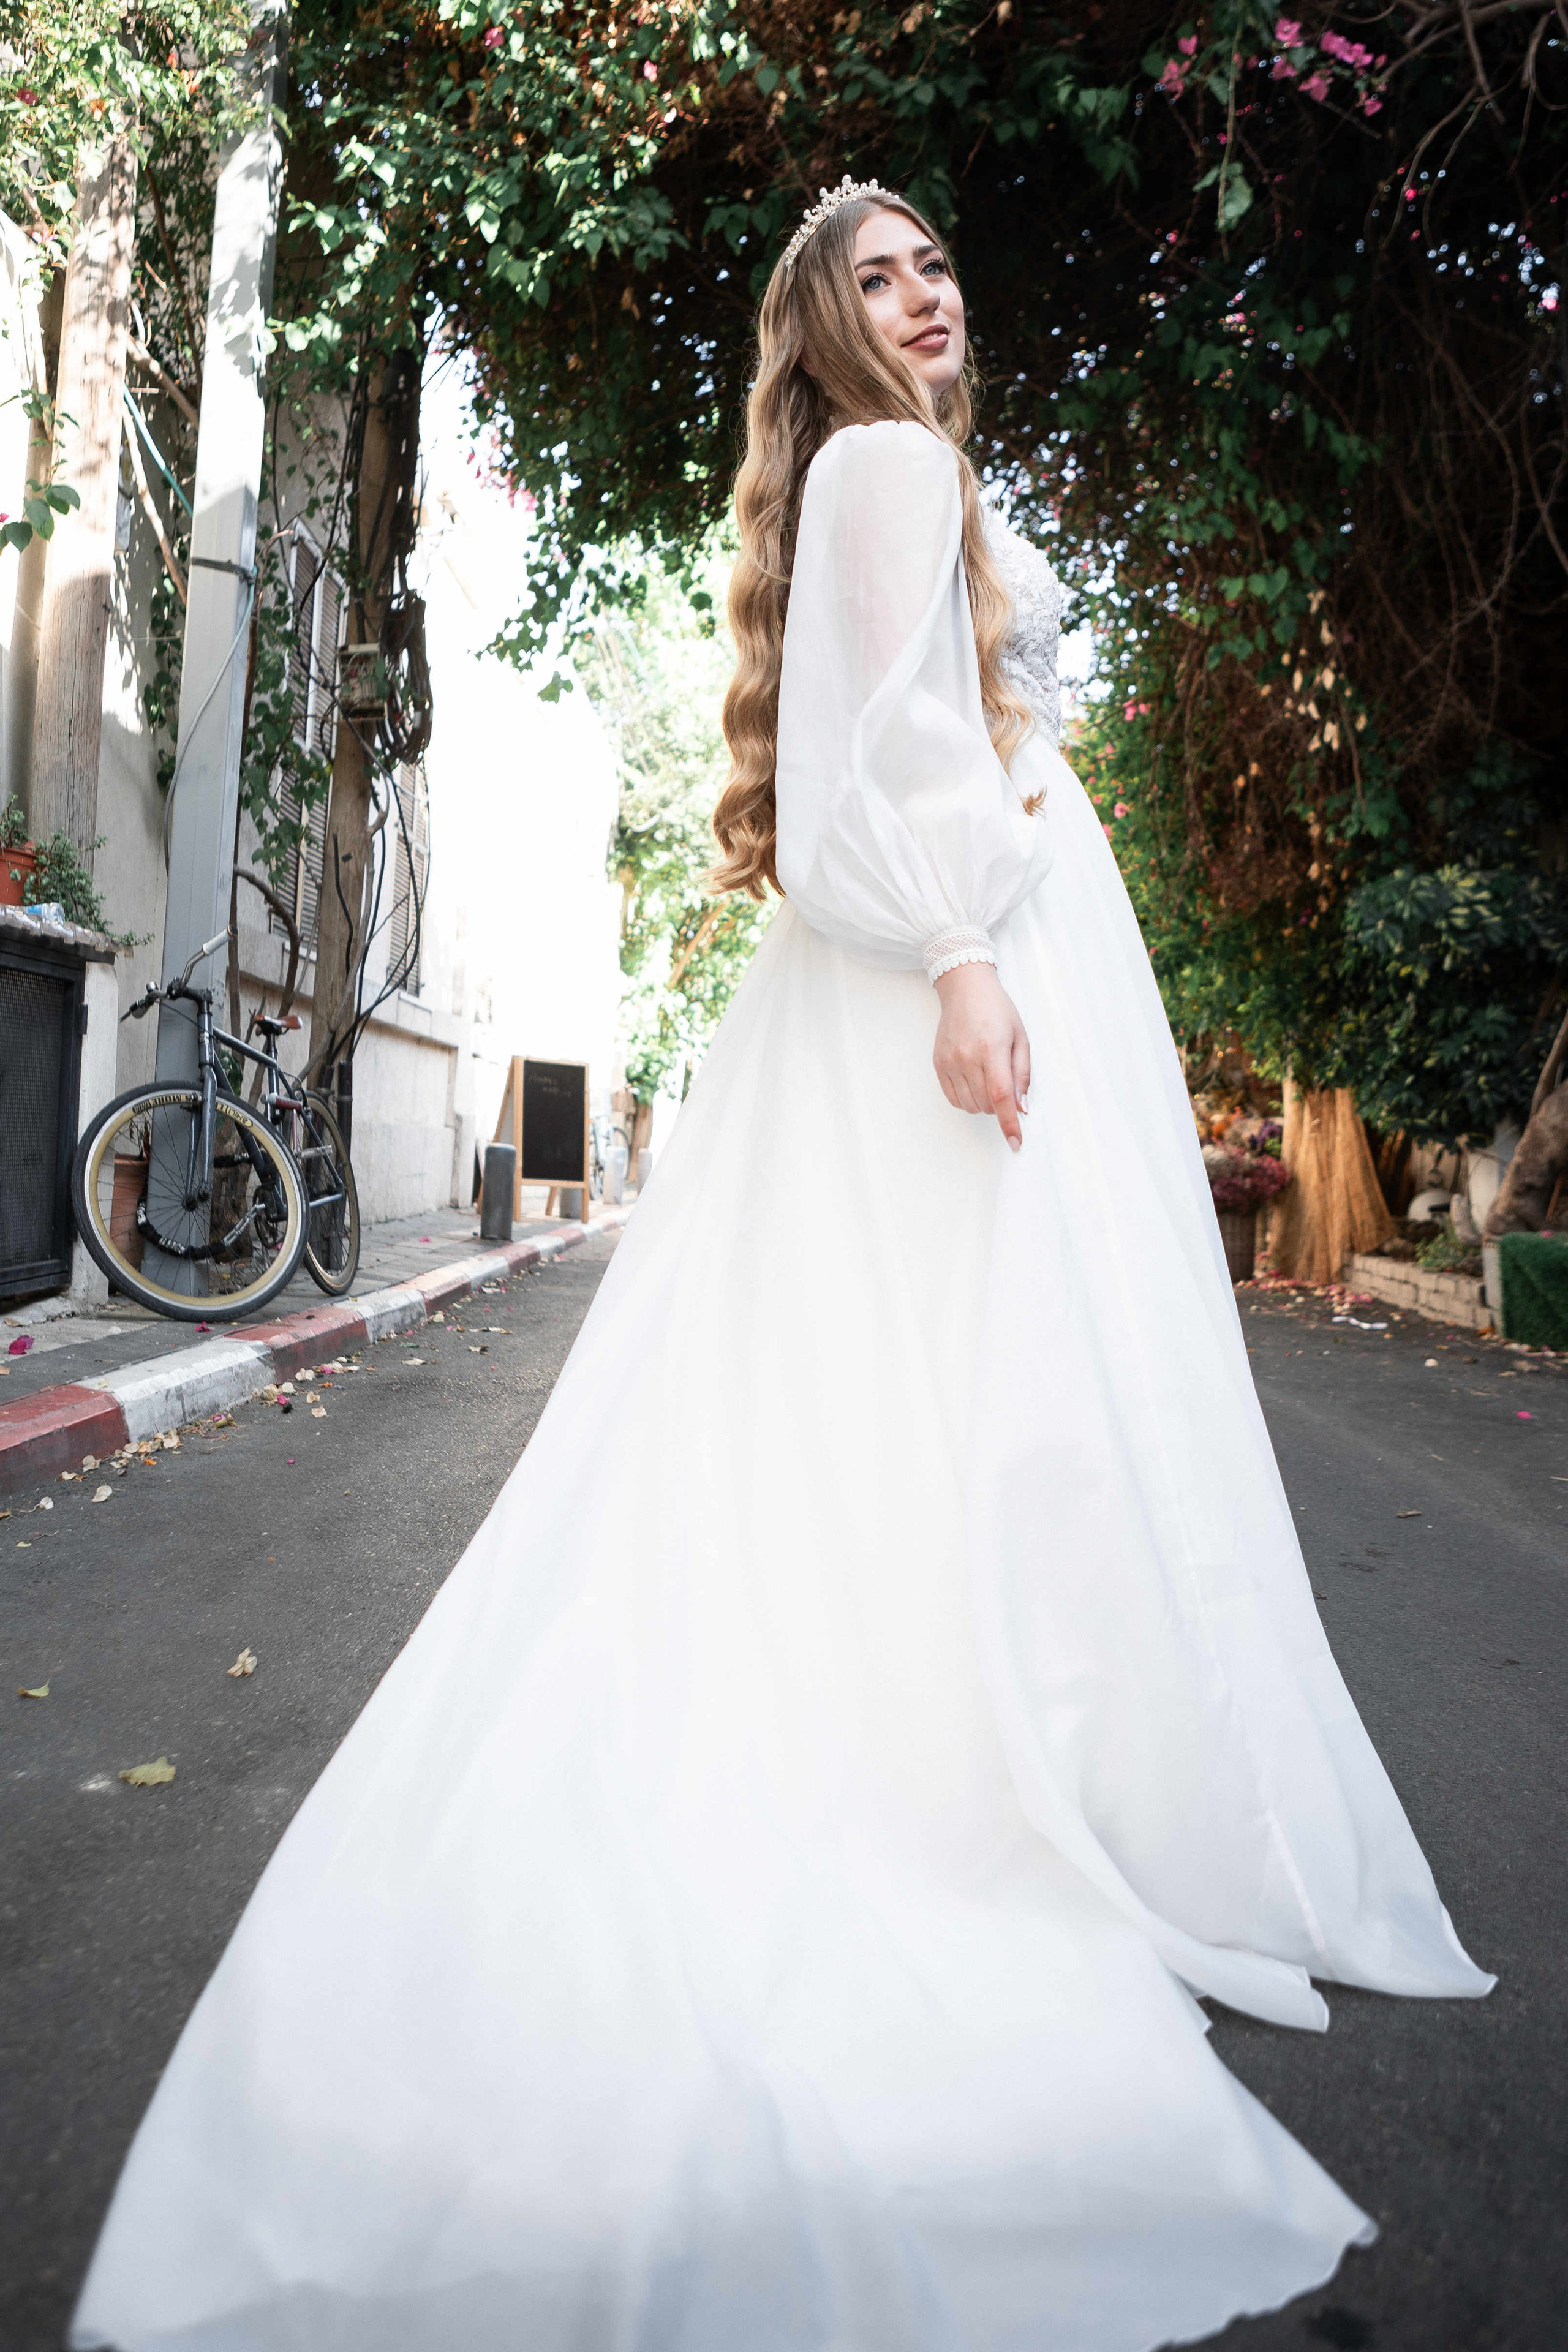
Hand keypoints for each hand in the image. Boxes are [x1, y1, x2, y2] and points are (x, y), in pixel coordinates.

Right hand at [931, 963, 1030, 1149]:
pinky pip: (954, 1099)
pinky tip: (974, 1082)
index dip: (1009, 1123)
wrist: (964, 989)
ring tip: (988, 1077)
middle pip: (987, 1104)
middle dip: (1001, 1105)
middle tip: (1005, 1081)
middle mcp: (967, 1057)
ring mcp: (950, 1061)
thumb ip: (1022, 1074)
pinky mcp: (938, 1064)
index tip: (1016, 1143)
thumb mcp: (1021, 1037)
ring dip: (984, 1103)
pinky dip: (967, 1100)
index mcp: (992, 1048)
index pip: (1001, 1096)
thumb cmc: (997, 1010)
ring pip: (971, 1105)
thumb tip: (1021, 1108)